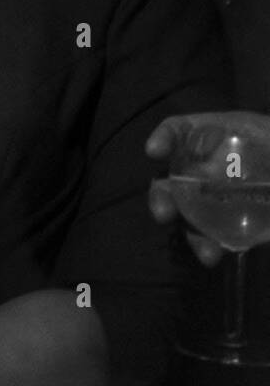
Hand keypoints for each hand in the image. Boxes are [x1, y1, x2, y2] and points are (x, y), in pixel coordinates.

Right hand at [146, 112, 269, 265]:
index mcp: (222, 135)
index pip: (181, 130)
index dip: (166, 137)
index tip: (155, 151)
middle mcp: (210, 164)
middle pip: (173, 175)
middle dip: (162, 195)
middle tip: (163, 214)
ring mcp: (218, 196)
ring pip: (187, 210)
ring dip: (186, 229)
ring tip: (204, 252)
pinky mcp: (231, 224)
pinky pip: (208, 234)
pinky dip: (206, 245)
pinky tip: (214, 255)